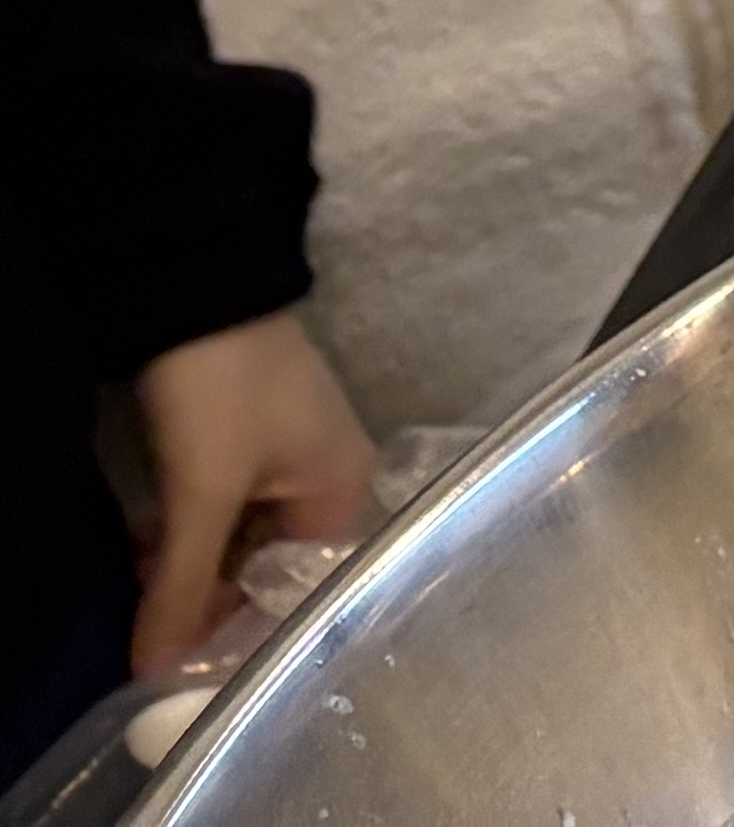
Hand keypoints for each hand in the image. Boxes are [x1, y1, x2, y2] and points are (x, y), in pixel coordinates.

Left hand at [127, 310, 370, 679]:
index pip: (304, 595)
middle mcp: (335, 483)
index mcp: (349, 496)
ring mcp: (296, 462)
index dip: (246, 636)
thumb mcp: (201, 495)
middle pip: (276, 571)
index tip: (187, 671)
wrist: (202, 292)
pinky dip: (195, 534)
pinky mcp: (257, 448)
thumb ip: (181, 588)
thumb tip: (153, 678)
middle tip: (154, 631)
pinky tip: (155, 547)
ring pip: (247, 544)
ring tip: (147, 585)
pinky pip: (232, 514)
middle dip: (214, 601)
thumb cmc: (226, 397)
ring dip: (197, 567)